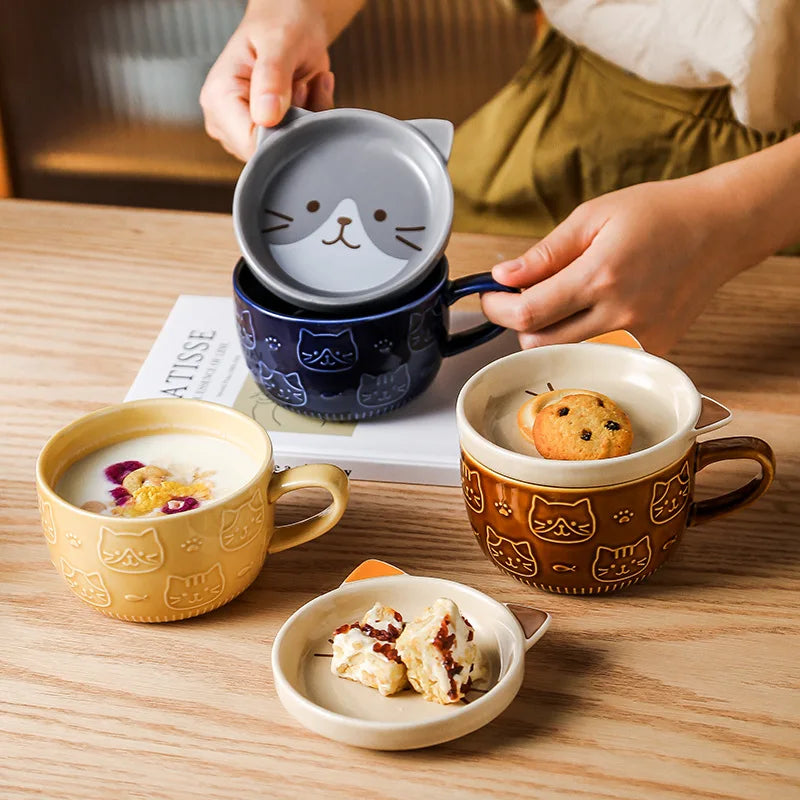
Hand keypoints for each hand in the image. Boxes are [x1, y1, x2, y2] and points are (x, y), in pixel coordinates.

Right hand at [200, 0, 334, 160]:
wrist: (290, 17)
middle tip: (301, 85)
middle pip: (269, 151)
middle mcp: (225, 118)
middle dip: (296, 123)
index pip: (250, 144)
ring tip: (301, 84)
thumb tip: (266, 117)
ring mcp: (242, 128)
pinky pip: (294, 143)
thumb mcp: (280, 41)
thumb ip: (273, 77)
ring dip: (306, 119)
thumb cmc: (281, 21)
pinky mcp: (261, 132)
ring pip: (285, 149)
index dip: (283, 133)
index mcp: (219, 97)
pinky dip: (310, 119)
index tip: (297, 97)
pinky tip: (305, 92)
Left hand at [481, 178, 747, 353]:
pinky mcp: (655, 350)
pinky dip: (584, 340)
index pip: (527, 313)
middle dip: (519, 323)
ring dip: (549, 335)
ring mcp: (640, 338)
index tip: (489, 296)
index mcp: (600, 275)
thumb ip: (545, 253)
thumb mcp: (593, 217)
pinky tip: (596, 312)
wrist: (720, 229)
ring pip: (567, 356)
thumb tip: (502, 276)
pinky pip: (600, 356)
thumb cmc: (657, 215)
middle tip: (524, 297)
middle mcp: (620, 314)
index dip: (497, 308)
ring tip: (563, 301)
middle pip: (539, 344)